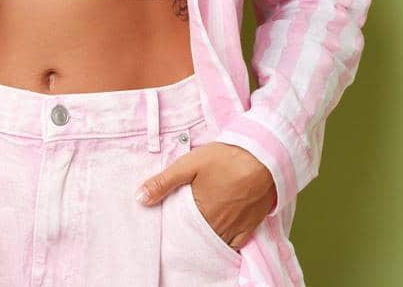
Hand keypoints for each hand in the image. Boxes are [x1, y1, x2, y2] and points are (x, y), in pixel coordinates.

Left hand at [135, 141, 275, 249]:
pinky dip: (226, 244)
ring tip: (199, 231)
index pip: (181, 230)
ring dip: (206, 238)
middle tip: (183, 228)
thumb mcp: (189, 164)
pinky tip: (220, 237)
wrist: (264, 157)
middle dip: (189, 235)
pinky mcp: (250, 226)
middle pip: (198, 237)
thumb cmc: (226, 158)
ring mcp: (235, 227)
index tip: (169, 226)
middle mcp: (217, 224)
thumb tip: (139, 198)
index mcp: (200, 211)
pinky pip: (235, 245)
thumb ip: (164, 182)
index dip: (174, 229)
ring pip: (215, 242)